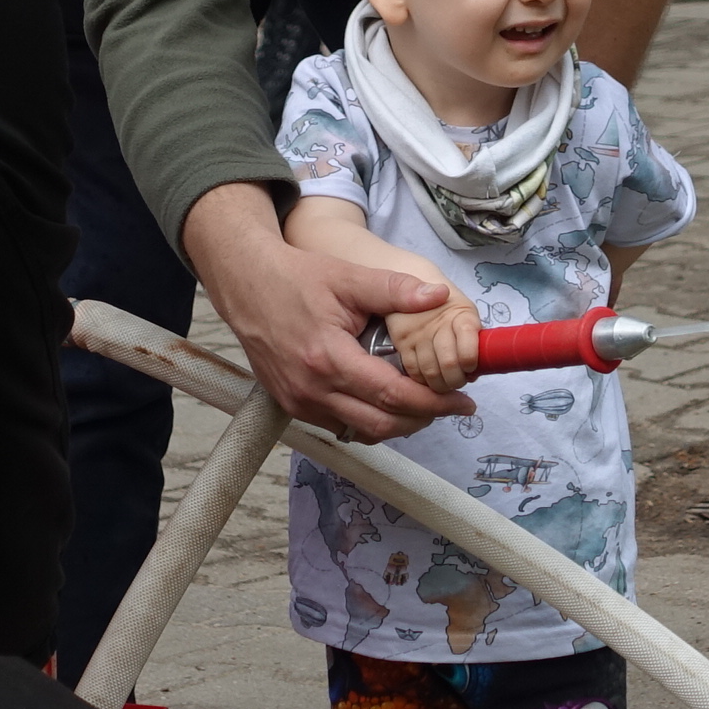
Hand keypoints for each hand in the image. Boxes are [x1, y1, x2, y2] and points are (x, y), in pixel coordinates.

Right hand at [183, 185, 473, 439]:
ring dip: (395, 424)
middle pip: (380, 425)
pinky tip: (384, 402)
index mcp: (329, 358)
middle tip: (450, 406)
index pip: (392, 396)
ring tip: (422, 404)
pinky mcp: (291, 405)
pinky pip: (338, 425)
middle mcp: (311, 389)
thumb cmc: (295, 278)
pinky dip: (367, 421)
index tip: (462, 401)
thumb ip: (395, 289)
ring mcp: (298, 402)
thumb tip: (439, 296)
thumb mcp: (348, 277)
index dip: (433, 403)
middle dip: (422, 419)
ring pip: (359, 431)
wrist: (246, 285)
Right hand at [386, 297, 478, 392]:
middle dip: (457, 380)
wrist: (416, 285)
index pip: (468, 336)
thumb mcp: (468, 316)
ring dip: (441, 385)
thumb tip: (478, 370)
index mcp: (462, 315)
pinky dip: (423, 382)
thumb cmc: (448, 307)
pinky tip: (429, 380)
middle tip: (459, 381)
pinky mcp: (402, 341)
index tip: (471, 367)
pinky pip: (412, 371)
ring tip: (446, 384)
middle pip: (449, 363)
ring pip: (431, 372)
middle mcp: (439, 323)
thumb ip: (474, 340)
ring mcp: (418, 333)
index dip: (470, 358)